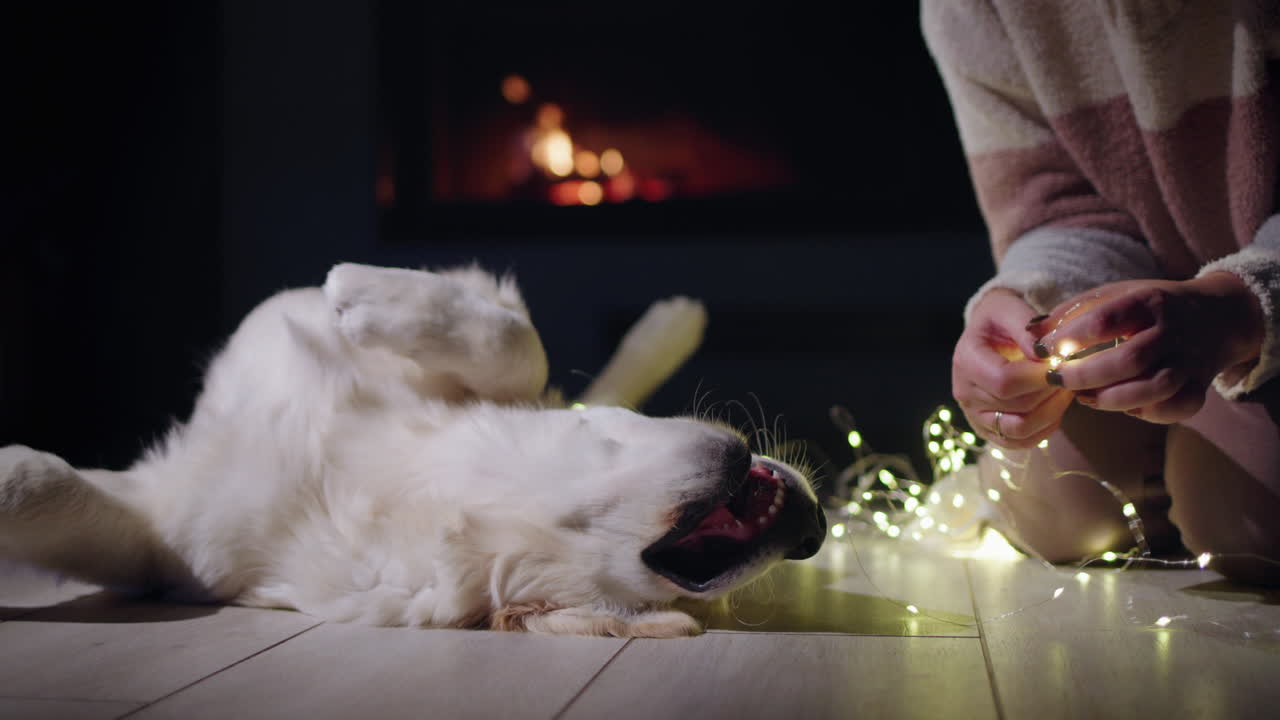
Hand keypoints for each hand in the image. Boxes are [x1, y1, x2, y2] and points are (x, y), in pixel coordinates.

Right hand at [953, 289, 1075, 447]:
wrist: (988, 335)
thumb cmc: (1000, 320)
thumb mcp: (1009, 308)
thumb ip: (1027, 327)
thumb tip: (1046, 354)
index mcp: (966, 360)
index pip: (1004, 381)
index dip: (1040, 377)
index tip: (1062, 363)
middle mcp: (965, 392)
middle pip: (1016, 406)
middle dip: (1051, 391)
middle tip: (1069, 373)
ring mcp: (975, 415)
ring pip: (1019, 429)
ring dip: (1051, 412)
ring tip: (1064, 390)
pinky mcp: (988, 430)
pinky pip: (1019, 442)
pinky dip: (1044, 429)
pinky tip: (1054, 407)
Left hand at [1027, 273, 1263, 423]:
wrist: (1215, 317)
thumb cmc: (1147, 307)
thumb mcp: (1113, 295)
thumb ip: (1073, 312)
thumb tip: (1031, 333)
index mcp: (1149, 301)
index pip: (1106, 320)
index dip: (1070, 337)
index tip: (1043, 350)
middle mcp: (1174, 331)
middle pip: (1130, 360)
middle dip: (1085, 375)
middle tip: (1057, 379)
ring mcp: (1190, 362)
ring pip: (1154, 389)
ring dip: (1111, 399)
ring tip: (1083, 397)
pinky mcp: (1199, 388)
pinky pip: (1174, 409)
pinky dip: (1145, 413)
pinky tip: (1122, 406)